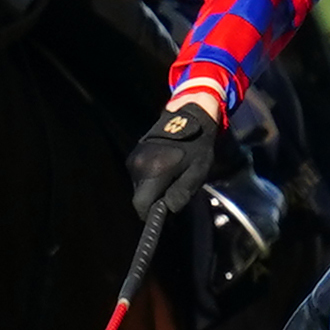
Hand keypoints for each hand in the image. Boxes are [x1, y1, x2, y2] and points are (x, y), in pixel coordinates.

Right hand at [127, 95, 222, 222]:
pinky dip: (149, 178)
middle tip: (174, 189)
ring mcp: (134, 158)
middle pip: (140, 196)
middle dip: (154, 199)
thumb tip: (167, 210)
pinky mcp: (134, 153)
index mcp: (153, 171)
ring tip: (172, 175)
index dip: (151, 214)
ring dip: (153, 188)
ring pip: (139, 186)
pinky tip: (165, 167)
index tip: (164, 212)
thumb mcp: (196, 174)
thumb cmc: (196, 146)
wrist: (189, 116)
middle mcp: (138, 165)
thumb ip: (180, 195)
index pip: (140, 205)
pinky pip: (139, 175)